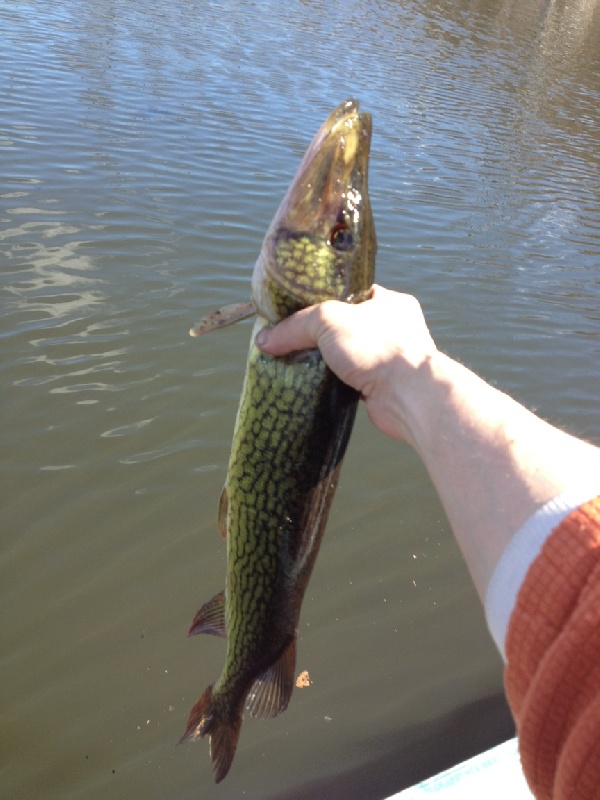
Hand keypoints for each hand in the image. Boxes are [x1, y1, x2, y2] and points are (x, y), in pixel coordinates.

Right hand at [255, 285, 437, 440]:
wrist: (408, 396)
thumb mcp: (328, 320)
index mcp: (389, 302)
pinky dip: (331, 381)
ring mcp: (388, 359)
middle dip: (319, 334)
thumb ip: (295, 326)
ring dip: (324, 360)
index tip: (296, 308)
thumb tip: (264, 340)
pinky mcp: (380, 386)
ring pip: (346, 354)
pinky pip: (348, 379)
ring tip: (294, 359)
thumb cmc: (377, 347)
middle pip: (344, 326)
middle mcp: (393, 328)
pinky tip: (311, 382)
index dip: (322, 299)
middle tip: (291, 337)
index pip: (350, 293)